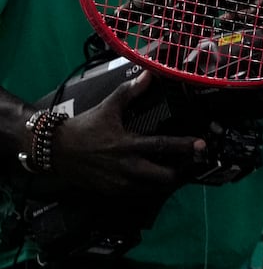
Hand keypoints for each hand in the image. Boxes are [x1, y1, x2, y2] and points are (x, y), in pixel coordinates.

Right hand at [47, 71, 205, 198]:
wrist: (55, 150)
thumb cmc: (84, 128)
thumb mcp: (108, 108)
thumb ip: (130, 92)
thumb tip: (148, 74)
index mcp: (127, 145)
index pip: (162, 146)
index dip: (184, 146)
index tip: (201, 145)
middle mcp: (125, 167)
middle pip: (163, 177)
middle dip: (180, 172)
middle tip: (192, 164)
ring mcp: (118, 183)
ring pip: (152, 189)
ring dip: (166, 182)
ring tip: (178, 173)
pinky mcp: (111, 191)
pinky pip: (137, 194)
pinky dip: (149, 188)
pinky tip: (154, 180)